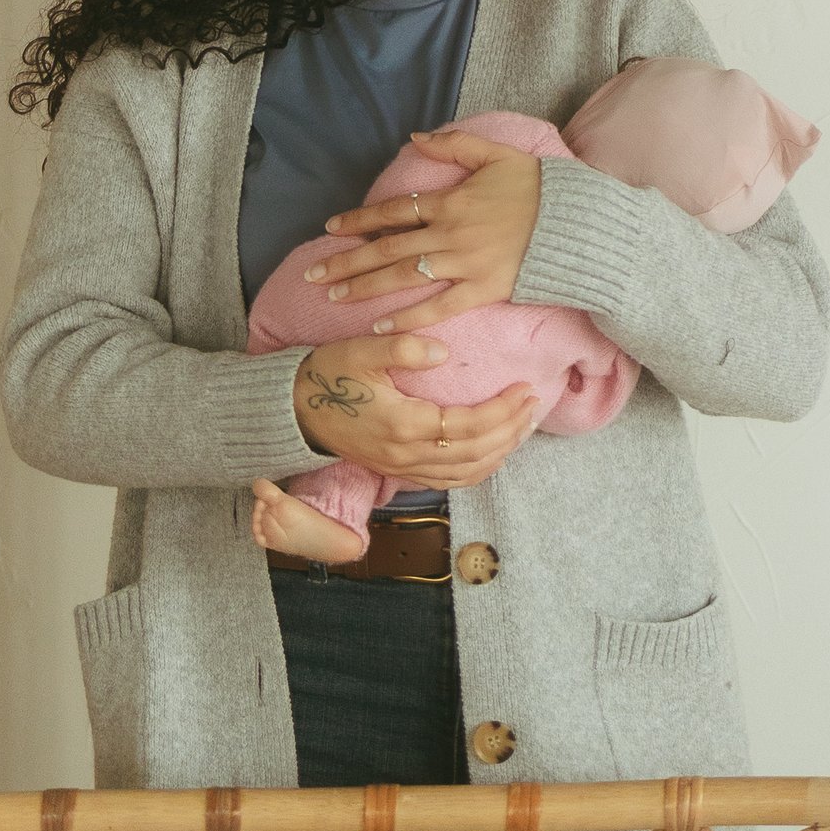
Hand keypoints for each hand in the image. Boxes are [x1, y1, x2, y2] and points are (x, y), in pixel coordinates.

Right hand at [291, 332, 538, 484]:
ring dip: (501, 452)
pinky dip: (479, 469)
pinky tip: (493, 452)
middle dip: (511, 430)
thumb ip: (401, 349)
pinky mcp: (398, 472)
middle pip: (475, 453)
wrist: (293, 409)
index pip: (468, 425)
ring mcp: (402, 469)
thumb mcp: (360, 351)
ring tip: (524, 427)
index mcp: (403, 424)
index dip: (502, 410)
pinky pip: (449, 481)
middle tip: (536, 404)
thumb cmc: (327, 374)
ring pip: (466, 473)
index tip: (525, 388)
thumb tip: (441, 352)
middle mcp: (406, 455)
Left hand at [315, 134, 543, 331]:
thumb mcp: (496, 153)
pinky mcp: (482, 290)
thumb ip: (453, 144)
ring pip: (404, 277)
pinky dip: (408, 317)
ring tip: (335, 298)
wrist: (576, 224)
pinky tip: (380, 325)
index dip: (359, 219)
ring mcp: (464, 264)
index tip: (331, 227)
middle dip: (347, 261)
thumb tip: (414, 137)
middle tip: (315, 273)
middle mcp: (449, 234)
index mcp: (450, 201)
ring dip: (366, 287)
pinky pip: (438, 307)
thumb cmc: (538, 187)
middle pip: (387, 248)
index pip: (393, 210)